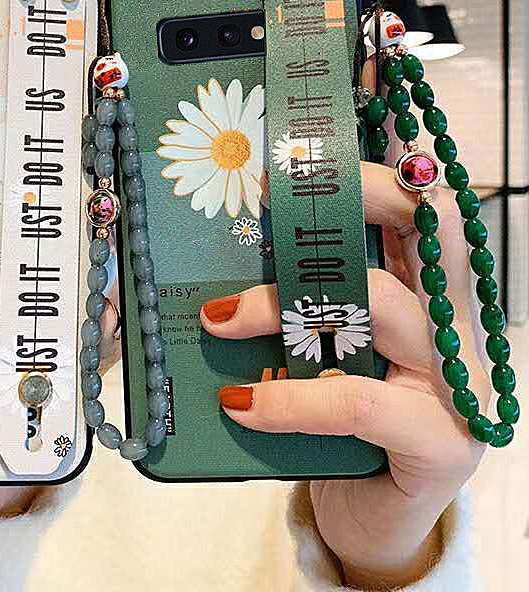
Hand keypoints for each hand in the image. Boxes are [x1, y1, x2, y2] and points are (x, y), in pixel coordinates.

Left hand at [201, 161, 488, 588]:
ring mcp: (457, 380)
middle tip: (272, 198)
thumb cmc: (339, 422)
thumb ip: (301, 304)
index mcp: (426, 290)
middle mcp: (453, 322)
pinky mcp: (441, 441)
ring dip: (281, 304)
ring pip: (377, 303)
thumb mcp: (321, 349)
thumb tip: (218, 263)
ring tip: (218, 318)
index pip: (419, 207)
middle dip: (357, 193)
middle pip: (429, 224)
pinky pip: (357, 400)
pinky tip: (240, 403)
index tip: (292, 161)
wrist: (370, 515)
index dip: (367, 173)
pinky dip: (289, 399)